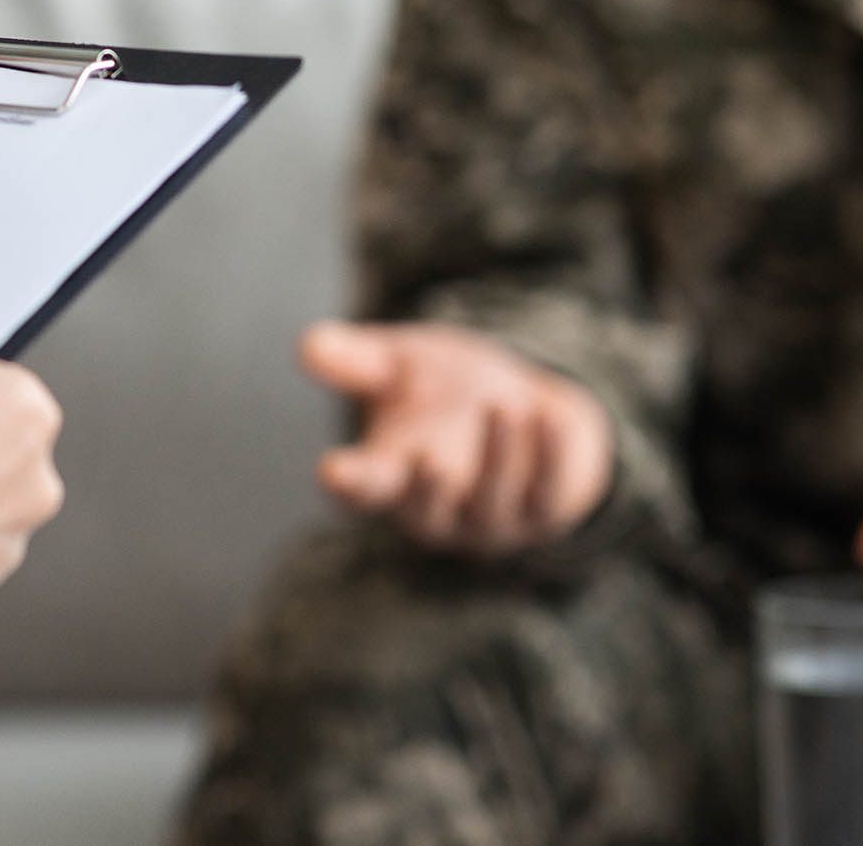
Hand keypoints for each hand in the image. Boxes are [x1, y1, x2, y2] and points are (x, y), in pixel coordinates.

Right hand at [304, 320, 613, 556]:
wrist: (526, 408)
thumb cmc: (449, 393)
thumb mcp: (402, 367)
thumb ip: (359, 360)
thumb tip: (310, 344)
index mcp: (391, 478)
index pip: (362, 489)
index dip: (348, 482)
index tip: (332, 470)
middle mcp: (438, 509)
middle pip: (427, 511)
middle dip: (429, 490)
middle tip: (429, 460)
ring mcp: (492, 518)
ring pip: (492, 503)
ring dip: (498, 459)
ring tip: (503, 408)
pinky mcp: (546, 512)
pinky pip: (551, 495)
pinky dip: (552, 459)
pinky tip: (552, 417)